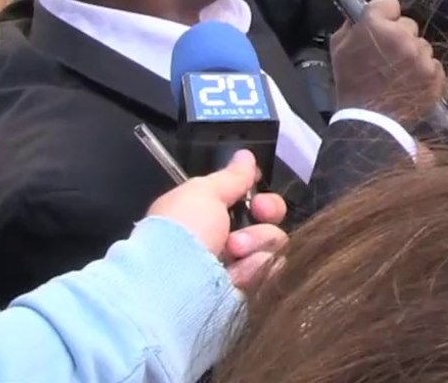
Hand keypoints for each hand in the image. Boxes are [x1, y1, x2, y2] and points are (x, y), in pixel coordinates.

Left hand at [146, 150, 287, 290]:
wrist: (173, 287)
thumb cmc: (184, 232)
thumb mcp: (203, 192)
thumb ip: (231, 176)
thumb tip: (245, 155)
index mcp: (209, 214)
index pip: (250, 198)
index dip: (260, 192)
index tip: (257, 191)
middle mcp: (225, 239)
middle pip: (269, 219)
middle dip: (266, 213)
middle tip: (255, 215)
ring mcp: (239, 267)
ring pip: (274, 243)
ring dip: (257, 242)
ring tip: (233, 252)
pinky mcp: (250, 291)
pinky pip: (273, 271)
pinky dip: (259, 268)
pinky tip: (240, 274)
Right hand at [331, 0, 444, 124]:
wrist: (370, 122)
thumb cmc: (351, 84)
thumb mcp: (339, 49)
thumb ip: (351, 25)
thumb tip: (361, 13)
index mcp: (375, 26)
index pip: (390, 4)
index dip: (385, 15)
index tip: (382, 26)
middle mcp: (402, 36)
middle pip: (409, 25)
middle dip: (400, 37)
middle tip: (388, 56)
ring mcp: (421, 56)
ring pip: (422, 45)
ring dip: (413, 55)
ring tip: (399, 74)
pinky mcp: (435, 74)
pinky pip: (433, 64)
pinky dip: (425, 73)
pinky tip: (411, 84)